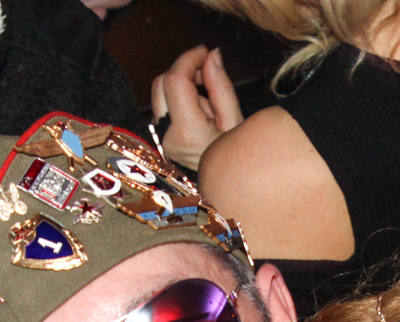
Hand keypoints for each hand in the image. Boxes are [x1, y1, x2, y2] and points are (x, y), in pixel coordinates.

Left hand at [151, 46, 243, 171]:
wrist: (227, 192)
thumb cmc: (238, 162)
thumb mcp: (235, 121)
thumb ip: (220, 85)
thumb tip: (211, 55)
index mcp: (187, 131)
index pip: (175, 80)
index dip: (188, 59)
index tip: (205, 51)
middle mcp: (167, 136)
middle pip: (161, 83)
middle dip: (183, 70)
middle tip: (207, 72)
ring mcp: (162, 140)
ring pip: (160, 94)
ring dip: (181, 85)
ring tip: (208, 100)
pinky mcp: (162, 141)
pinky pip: (164, 108)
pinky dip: (179, 99)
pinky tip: (200, 112)